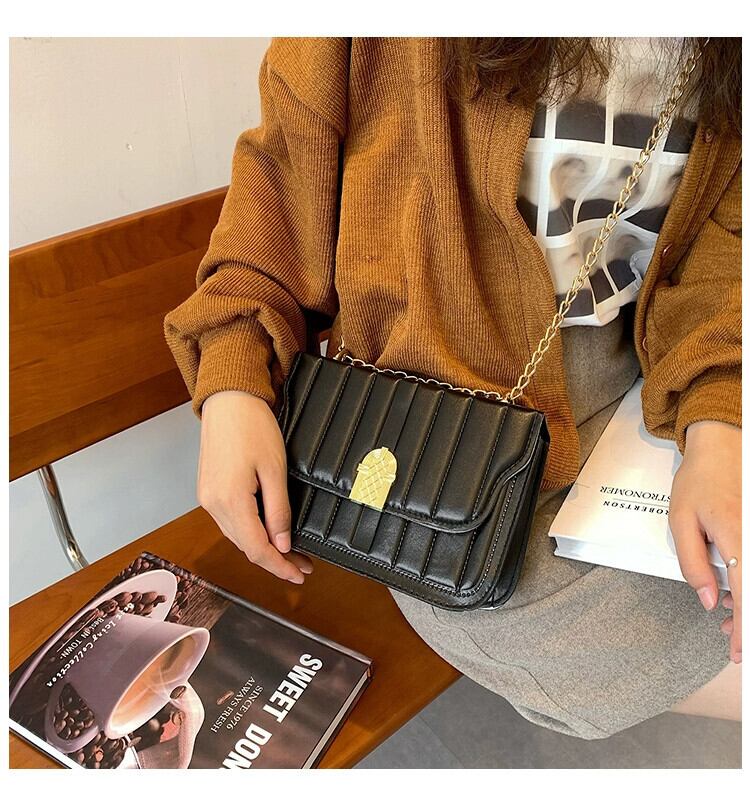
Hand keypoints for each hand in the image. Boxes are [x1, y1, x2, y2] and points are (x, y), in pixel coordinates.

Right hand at [197, 390, 312, 583]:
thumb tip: (282, 544)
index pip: (257, 549)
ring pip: (237, 536)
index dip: (279, 566)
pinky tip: (268, 532)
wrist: (229, 400)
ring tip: (291, 551)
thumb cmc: (253, 427)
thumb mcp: (275, 470)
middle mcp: (213, 505)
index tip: (299, 574)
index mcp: (230, 501)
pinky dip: (250, 531)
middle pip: (246, 547)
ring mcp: (207, 498)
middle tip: (302, 565)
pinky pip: (230, 521)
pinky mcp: (208, 490)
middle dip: (276, 559)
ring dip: (263, 547)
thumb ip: (278, 511)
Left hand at [669, 419, 740, 662]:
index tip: (737, 652)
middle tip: (731, 641)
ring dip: (749, 605)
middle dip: (748, 623)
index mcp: (736, 536)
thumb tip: (708, 600)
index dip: (744, 628)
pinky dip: (749, 586)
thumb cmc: (698, 480)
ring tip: (729, 617)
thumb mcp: (681, 520)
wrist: (722, 446)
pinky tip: (736, 593)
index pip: (747, 594)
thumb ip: (692, 563)